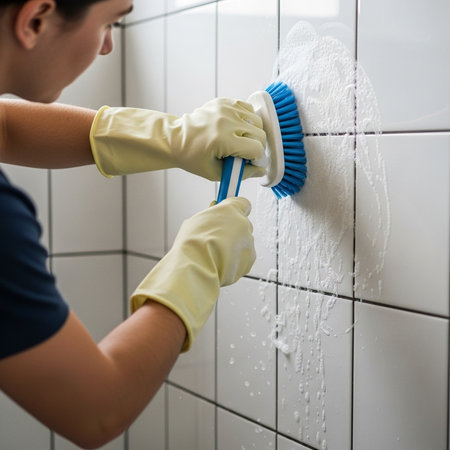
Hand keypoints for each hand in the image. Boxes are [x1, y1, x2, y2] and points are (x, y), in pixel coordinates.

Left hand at [90, 99, 266, 180]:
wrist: (175, 138)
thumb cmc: (192, 157)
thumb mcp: (215, 173)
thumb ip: (241, 173)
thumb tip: (261, 171)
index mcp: (222, 139)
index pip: (256, 148)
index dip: (255, 158)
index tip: (248, 162)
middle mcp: (226, 121)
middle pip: (260, 134)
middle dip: (256, 146)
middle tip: (243, 153)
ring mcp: (225, 109)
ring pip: (257, 121)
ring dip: (254, 133)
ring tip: (240, 140)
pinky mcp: (224, 102)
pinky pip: (248, 109)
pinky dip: (247, 120)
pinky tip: (237, 129)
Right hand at [130, 197, 255, 350]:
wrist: (190, 273)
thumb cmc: (185, 248)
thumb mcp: (192, 225)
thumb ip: (208, 216)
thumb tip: (215, 208)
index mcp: (230, 210)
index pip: (243, 202)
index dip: (235, 209)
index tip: (228, 213)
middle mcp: (243, 224)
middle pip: (244, 225)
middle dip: (232, 232)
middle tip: (215, 241)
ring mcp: (247, 244)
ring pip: (243, 244)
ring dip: (233, 249)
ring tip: (214, 258)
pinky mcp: (247, 262)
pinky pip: (241, 260)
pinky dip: (233, 263)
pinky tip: (219, 268)